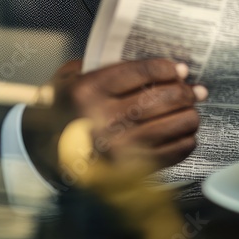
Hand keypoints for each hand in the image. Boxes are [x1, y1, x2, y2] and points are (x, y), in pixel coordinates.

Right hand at [22, 58, 206, 181]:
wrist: (43, 152)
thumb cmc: (63, 110)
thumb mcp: (72, 78)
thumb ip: (106, 67)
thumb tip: (155, 68)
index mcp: (87, 92)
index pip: (138, 73)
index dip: (165, 68)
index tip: (179, 68)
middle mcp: (100, 120)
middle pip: (157, 99)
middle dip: (183, 92)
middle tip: (194, 90)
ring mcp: (115, 148)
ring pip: (168, 126)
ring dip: (188, 116)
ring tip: (192, 110)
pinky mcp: (126, 171)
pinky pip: (167, 154)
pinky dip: (183, 142)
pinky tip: (186, 134)